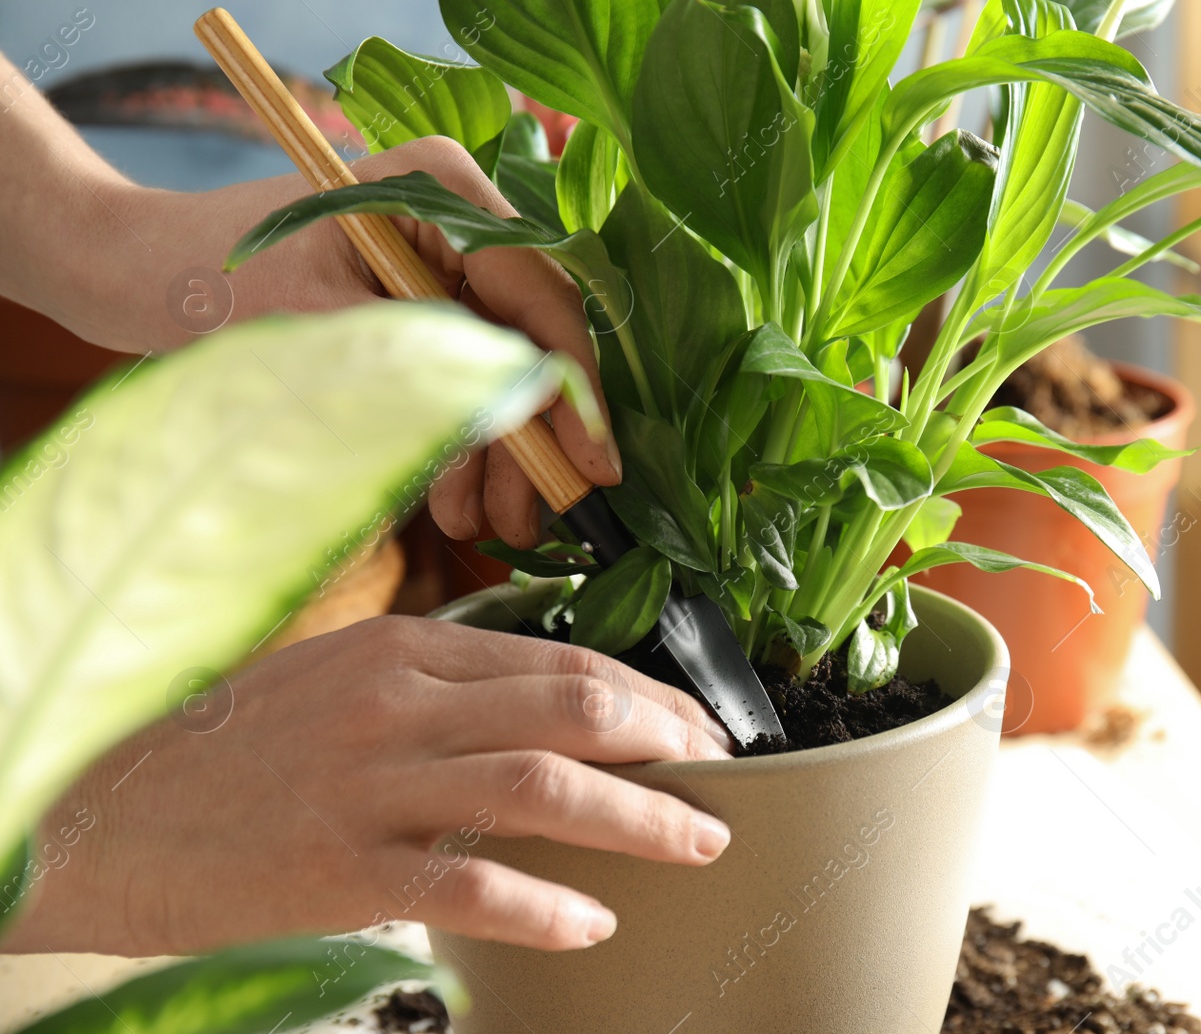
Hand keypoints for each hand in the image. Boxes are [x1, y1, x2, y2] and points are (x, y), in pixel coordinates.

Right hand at [1, 616, 732, 956]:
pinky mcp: (343, 869)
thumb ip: (442, 682)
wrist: (110, 811)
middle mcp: (401, 703)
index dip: (647, 694)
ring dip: (640, 816)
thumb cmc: (235, 745)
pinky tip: (592, 921)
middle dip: (668, 743)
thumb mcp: (342, 677)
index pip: (563, 659)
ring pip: (543, 785)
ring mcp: (374, 784)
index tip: (696, 726)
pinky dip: (543, 903)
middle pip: (573, 707)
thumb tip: (548, 704)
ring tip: (701, 841)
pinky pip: (468, 883)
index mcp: (407, 649)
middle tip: (720, 777)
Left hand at [81, 137, 617, 546]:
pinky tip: (453, 502)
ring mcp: (444, 263)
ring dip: (500, 454)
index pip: (542, 296)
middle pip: (533, 340)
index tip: (595, 467)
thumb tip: (531, 419)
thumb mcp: (327, 329)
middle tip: (529, 522)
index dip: (575, 388)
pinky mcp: (423, 304)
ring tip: (484, 527)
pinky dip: (462, 440)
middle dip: (533, 438)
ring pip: (505, 371)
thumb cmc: (210, 281)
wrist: (132, 273)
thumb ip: (435, 364)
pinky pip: (465, 380)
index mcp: (444, 189)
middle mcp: (460, 218)